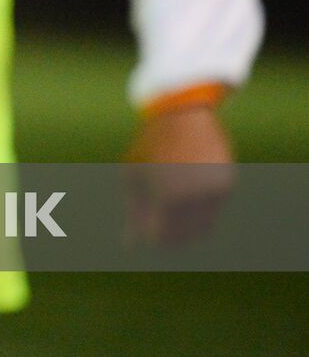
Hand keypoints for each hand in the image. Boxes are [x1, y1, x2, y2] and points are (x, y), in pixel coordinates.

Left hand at [124, 104, 233, 245]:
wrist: (182, 112)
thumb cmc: (151, 144)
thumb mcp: (134, 173)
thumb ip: (133, 211)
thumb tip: (130, 244)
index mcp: (164, 194)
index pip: (160, 236)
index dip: (154, 241)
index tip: (150, 236)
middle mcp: (192, 195)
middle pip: (184, 236)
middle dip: (172, 240)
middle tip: (163, 231)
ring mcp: (212, 190)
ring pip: (204, 228)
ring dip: (189, 229)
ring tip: (173, 212)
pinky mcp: (227, 184)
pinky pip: (214, 210)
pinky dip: (201, 210)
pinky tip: (189, 193)